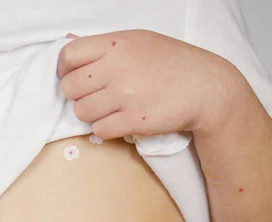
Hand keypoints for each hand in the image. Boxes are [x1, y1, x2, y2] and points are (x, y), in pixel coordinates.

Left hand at [58, 30, 230, 139]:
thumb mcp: (138, 41)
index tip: (73, 77)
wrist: (206, 87)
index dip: (65, 70)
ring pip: (81, 112)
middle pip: (70, 87)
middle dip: (78, 95)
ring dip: (91, 114)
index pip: (68, 56)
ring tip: (109, 109)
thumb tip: (67, 41)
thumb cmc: (172, 62)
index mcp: (116, 44)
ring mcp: (125, 95)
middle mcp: (117, 68)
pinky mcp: (134, 121)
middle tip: (94, 96)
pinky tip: (119, 121)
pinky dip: (105, 129)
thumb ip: (103, 45)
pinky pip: (99, 130)